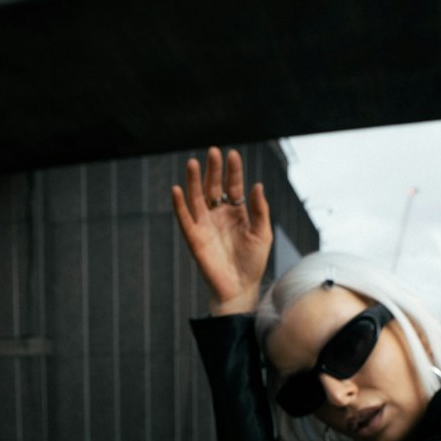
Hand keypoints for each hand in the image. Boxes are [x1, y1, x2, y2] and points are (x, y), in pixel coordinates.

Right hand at [172, 147, 272, 314]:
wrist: (240, 288)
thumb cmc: (253, 263)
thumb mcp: (262, 234)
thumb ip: (260, 210)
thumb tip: (257, 185)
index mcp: (237, 212)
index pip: (233, 186)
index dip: (233, 171)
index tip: (233, 154)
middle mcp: (219, 215)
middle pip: (213, 187)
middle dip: (213, 170)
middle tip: (213, 152)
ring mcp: (205, 225)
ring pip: (197, 198)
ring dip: (194, 181)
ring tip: (193, 162)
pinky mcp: (194, 238)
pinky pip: (184, 219)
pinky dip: (179, 205)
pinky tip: (177, 189)